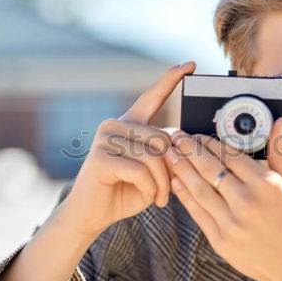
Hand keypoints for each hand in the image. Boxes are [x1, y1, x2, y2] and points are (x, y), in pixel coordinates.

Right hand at [59, 61, 195, 238]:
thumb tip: (185, 146)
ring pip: (156, 156)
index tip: (190, 64)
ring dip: (163, 183)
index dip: (171, 79)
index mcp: (129, 124)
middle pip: (164, 139)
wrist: (91, 216)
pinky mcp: (100, 157)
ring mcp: (105, 138)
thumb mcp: (153, 172)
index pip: (152, 97)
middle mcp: (115, 125)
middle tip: (168, 192)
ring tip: (159, 198)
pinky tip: (149, 198)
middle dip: (172, 169)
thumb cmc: (124, 193)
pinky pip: (142, 171)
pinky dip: (151, 189)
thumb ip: (166, 156)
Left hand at [166, 117, 281, 280]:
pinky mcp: (221, 241)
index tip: (198, 134)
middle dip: (189, 149)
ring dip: (182, 169)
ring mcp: (232, 223)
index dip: (210, 142)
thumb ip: (280, 154)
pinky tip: (177, 183)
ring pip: (199, 189)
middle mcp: (248, 202)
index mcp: (267, 184)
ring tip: (171, 155)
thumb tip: (279, 122)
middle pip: (210, 168)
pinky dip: (185, 196)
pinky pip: (198, 213)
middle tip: (176, 137)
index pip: (231, 155)